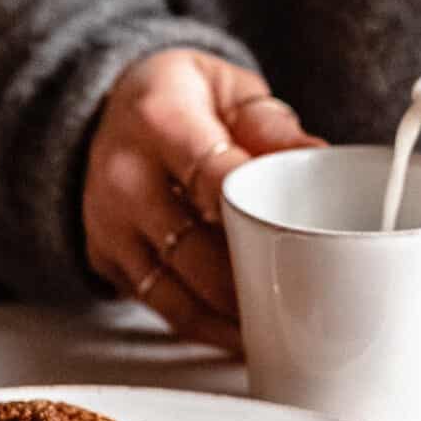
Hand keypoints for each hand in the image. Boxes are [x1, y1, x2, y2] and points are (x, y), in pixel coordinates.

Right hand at [82, 49, 322, 352]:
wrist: (108, 108)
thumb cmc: (179, 98)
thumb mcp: (228, 89)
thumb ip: (270, 124)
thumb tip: (316, 155)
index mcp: (158, 120)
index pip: (213, 179)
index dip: (256, 216)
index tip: (299, 240)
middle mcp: (123, 176)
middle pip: (194, 249)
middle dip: (250, 280)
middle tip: (302, 296)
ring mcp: (107, 224)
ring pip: (174, 292)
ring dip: (229, 317)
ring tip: (278, 325)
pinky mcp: (104, 258)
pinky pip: (159, 305)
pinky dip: (204, 325)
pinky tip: (240, 332)